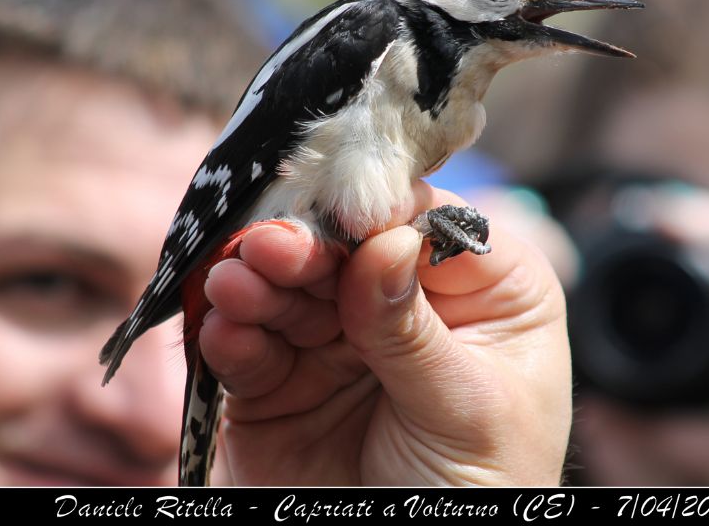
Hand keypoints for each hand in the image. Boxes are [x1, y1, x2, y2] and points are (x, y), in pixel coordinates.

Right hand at [198, 182, 570, 484]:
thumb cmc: (482, 491)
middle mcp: (407, 306)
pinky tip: (225, 327)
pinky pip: (251, 351)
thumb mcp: (467, 409)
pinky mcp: (280, 387)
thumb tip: (384, 241)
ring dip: (259, 283)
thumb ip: (415, 329)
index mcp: (484, 294)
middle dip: (308, 247)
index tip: (341, 218)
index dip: (379, 216)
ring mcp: (338, 344)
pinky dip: (233, 337)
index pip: (425, 227)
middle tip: (270, 247)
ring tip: (236, 282)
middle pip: (347, 252)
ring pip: (291, 293)